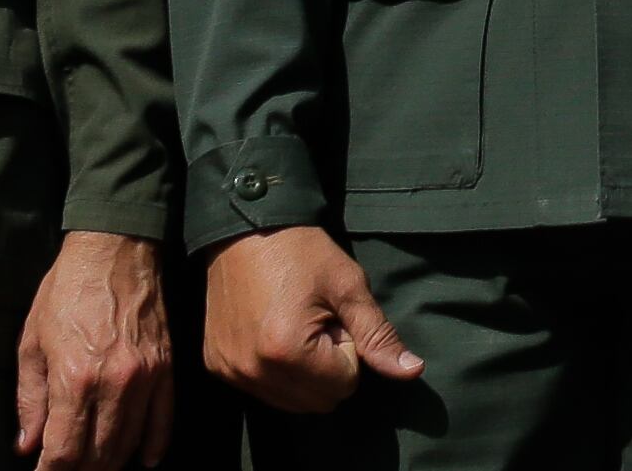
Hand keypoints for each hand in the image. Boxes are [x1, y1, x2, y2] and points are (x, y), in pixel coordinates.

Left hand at [14, 230, 172, 470]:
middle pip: (97, 456)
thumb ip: (30, 399)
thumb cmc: (66, 290)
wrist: (114, 247)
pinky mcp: (165, 367)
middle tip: (66, 469)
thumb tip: (28, 446)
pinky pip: (164, 420)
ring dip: (109, 463)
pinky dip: (153, 446)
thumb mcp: (32, 342)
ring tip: (93, 466)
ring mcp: (144, 377)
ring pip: (128, 443)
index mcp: (74, 379)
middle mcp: (113, 384)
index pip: (62, 452)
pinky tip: (143, 461)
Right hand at [205, 226, 423, 415]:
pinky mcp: (217, 367)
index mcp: (288, 352)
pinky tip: (272, 333)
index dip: (349, 349)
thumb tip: (413, 371)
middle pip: (318, 402)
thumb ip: (378, 335)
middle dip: (328, 367)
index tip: (333, 316)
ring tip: (294, 326)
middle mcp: (254, 371)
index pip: (345, 385)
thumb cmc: (301, 251)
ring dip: (303, 374)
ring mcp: (232, 372)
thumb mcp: (348, 286)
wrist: (244, 228)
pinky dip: (276, 371)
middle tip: (316, 322)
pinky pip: (262, 390)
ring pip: (291, 403)